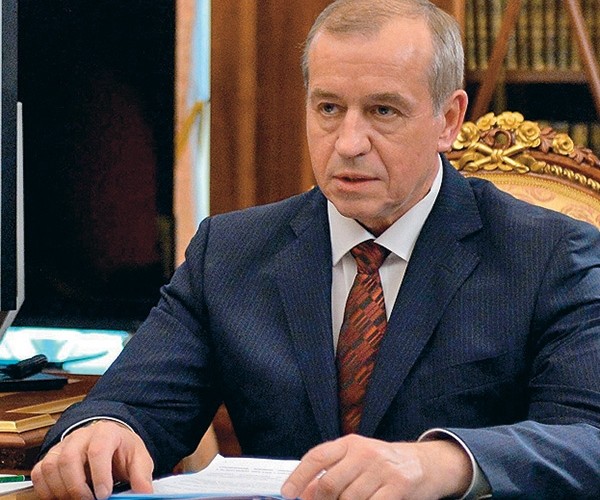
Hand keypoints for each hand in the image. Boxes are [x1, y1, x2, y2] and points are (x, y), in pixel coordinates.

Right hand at [31, 420, 153, 499]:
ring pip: (51, 466)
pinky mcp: (51, 456)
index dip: (99, 475)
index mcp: (106, 432)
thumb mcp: (138, 459)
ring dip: (61, 490)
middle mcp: (82, 436)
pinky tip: (62, 497)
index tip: (104, 496)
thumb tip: (145, 494)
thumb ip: (141, 477)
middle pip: (69, 459)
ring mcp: (64, 445)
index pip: (98, 450)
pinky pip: (40, 473)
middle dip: (77, 487)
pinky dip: (46, 490)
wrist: (111, 441)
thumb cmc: (123, 450)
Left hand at [281, 434, 471, 499]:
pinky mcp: (398, 487)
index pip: (318, 456)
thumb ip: (332, 472)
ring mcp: (382, 469)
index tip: (287, 493)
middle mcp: (365, 452)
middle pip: (329, 483)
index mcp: (350, 443)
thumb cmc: (383, 465)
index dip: (299, 476)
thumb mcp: (357, 460)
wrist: (425, 464)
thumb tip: (305, 492)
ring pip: (348, 499)